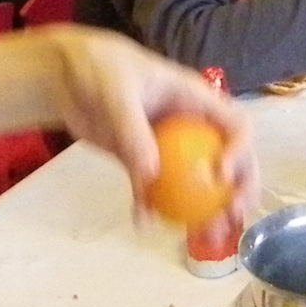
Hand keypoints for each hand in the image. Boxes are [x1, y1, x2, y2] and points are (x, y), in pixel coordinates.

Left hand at [35, 26, 258, 225]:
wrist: (64, 76)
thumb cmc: (99, 68)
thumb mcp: (118, 92)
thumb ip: (134, 131)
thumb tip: (153, 173)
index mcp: (195, 99)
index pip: (235, 125)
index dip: (240, 151)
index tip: (222, 175)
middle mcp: (189, 125)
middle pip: (228, 158)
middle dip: (239, 188)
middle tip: (233, 215)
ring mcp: (167, 146)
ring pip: (195, 181)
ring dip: (205, 210)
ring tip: (208, 238)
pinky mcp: (141, 160)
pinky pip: (153, 188)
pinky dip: (151, 206)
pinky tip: (144, 223)